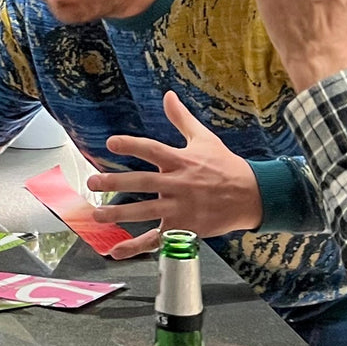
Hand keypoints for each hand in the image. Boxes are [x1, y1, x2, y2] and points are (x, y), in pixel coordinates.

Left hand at [87, 92, 263, 258]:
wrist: (253, 196)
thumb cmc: (226, 166)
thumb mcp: (205, 139)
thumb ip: (181, 119)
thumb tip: (168, 95)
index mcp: (182, 161)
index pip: (153, 150)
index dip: (132, 146)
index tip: (111, 143)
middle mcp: (180, 184)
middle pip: (144, 183)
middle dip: (116, 182)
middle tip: (93, 182)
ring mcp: (181, 208)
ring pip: (146, 212)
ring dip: (120, 214)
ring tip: (97, 215)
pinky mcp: (184, 228)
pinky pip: (156, 239)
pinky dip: (136, 246)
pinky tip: (116, 251)